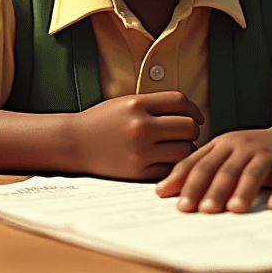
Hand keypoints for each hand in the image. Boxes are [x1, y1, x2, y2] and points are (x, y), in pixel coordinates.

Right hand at [68, 91, 202, 180]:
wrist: (75, 143)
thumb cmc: (104, 120)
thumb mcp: (127, 103)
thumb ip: (156, 105)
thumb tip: (191, 114)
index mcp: (138, 104)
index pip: (180, 101)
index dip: (194, 108)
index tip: (196, 116)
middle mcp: (141, 126)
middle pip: (188, 126)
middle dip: (192, 129)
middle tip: (187, 134)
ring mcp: (140, 150)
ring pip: (184, 150)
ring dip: (186, 149)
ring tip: (177, 147)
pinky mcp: (137, 171)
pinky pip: (170, 168)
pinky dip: (172, 165)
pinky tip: (166, 160)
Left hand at [155, 127, 271, 213]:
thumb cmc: (249, 152)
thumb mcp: (224, 154)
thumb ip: (200, 169)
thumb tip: (164, 191)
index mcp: (222, 144)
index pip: (199, 163)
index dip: (184, 181)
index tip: (170, 200)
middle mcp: (241, 146)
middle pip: (223, 169)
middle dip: (211, 190)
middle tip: (201, 210)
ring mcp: (265, 153)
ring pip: (251, 173)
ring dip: (243, 191)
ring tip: (234, 210)